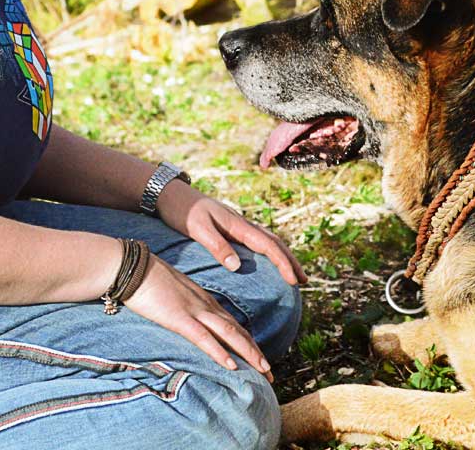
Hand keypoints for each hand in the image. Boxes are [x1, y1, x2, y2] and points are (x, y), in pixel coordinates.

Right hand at [125, 253, 273, 380]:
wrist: (134, 267)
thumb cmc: (149, 282)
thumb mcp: (174, 297)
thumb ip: (186, 309)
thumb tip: (190, 323)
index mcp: (205, 301)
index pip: (233, 325)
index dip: (249, 343)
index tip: (261, 360)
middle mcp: (206, 306)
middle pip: (237, 331)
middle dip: (256, 353)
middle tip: (271, 374)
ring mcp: (194, 311)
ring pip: (229, 333)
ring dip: (248, 353)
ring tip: (263, 370)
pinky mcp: (180, 318)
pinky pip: (204, 337)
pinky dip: (219, 352)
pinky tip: (231, 365)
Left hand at [157, 181, 306, 285]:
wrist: (170, 193)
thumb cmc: (182, 210)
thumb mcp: (198, 229)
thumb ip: (217, 246)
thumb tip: (237, 266)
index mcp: (237, 224)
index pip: (268, 245)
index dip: (283, 263)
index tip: (294, 281)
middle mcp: (242, 223)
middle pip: (274, 242)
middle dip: (290, 261)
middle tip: (304, 281)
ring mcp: (237, 224)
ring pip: (268, 239)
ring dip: (282, 256)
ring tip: (292, 273)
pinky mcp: (230, 227)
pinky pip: (257, 239)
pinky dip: (269, 250)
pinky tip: (268, 258)